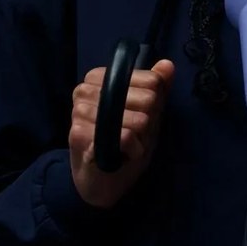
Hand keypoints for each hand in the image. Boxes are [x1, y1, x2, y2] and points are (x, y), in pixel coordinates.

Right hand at [68, 59, 174, 208]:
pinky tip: (122, 154)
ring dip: (140, 139)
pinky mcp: (80, 134)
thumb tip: (167, 64)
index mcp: (99, 78)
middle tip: (132, 134)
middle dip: (148, 122)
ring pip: (138, 119)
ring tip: (125, 145)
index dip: (155, 103)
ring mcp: (79, 111)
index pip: (151, 80)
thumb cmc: (124, 142)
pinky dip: (133, 149)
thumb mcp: (147, 112)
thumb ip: (157, 87)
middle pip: (148, 99)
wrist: (101, 181)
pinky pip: (126, 136)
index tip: (139, 114)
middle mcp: (85, 90)